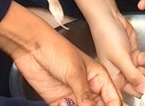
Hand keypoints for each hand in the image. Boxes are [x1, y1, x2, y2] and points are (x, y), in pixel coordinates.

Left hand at [0, 4, 122, 105]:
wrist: (31, 46)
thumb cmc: (56, 48)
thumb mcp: (75, 73)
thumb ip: (85, 96)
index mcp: (99, 77)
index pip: (113, 99)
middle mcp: (88, 88)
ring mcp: (73, 95)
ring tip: (73, 105)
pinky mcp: (58, 101)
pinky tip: (64, 104)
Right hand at [69, 0, 144, 95]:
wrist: (108, 17)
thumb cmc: (107, 37)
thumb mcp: (120, 57)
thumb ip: (133, 74)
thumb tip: (144, 89)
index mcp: (115, 78)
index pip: (133, 91)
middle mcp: (122, 73)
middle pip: (142, 81)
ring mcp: (129, 63)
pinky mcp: (135, 53)